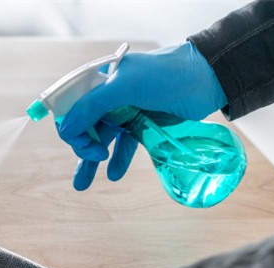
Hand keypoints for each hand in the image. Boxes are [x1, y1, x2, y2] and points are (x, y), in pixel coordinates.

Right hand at [58, 41, 226, 190]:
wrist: (207, 79)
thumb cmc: (166, 75)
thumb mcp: (126, 86)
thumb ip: (93, 105)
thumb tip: (65, 129)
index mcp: (100, 80)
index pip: (71, 106)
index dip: (69, 125)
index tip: (79, 141)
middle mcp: (109, 96)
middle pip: (83, 126)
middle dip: (81, 146)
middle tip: (94, 157)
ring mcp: (125, 111)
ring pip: (100, 139)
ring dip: (90, 161)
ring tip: (82, 185)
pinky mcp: (142, 125)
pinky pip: (123, 146)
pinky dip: (117, 160)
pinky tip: (114, 174)